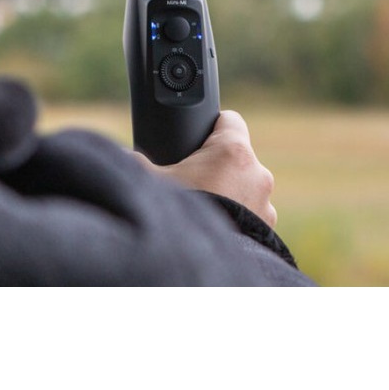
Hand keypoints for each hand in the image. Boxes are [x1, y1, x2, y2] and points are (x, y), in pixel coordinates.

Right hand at [135, 110, 276, 227]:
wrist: (198, 270)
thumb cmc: (178, 220)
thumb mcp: (149, 183)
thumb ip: (136, 162)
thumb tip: (121, 155)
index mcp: (232, 152)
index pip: (231, 119)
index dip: (213, 126)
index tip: (198, 138)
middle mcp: (257, 173)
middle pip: (237, 155)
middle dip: (217, 165)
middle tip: (193, 179)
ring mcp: (266, 203)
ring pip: (246, 185)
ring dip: (231, 192)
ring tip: (206, 206)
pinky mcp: (267, 229)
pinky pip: (253, 213)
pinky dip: (238, 217)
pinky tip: (218, 226)